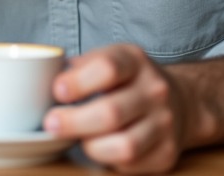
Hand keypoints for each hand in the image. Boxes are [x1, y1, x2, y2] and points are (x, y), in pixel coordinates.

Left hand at [43, 44, 186, 173]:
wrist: (179, 101)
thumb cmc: (129, 81)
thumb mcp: (108, 59)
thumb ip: (80, 68)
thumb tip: (44, 81)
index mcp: (135, 61)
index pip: (107, 68)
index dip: (78, 82)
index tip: (57, 91)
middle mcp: (154, 90)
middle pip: (111, 113)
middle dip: (73, 122)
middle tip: (50, 124)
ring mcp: (164, 123)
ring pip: (123, 146)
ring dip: (91, 146)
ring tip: (79, 139)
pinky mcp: (167, 152)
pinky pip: (131, 165)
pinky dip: (109, 160)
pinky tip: (101, 147)